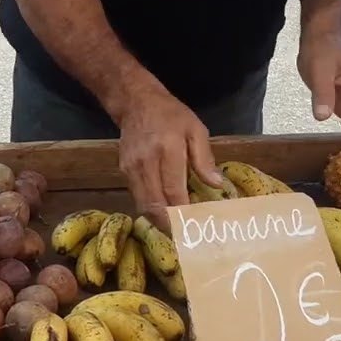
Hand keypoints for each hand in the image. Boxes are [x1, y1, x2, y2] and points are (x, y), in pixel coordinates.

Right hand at [115, 80, 224, 231]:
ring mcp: (132, 168)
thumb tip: (217, 185)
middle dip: (170, 224)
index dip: (184, 212)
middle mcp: (146, 162)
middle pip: (155, 204)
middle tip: (186, 237)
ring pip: (143, 204)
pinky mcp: (124, 171)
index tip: (196, 227)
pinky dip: (150, 208)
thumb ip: (204, 159)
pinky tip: (163, 213)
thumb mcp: (195, 130)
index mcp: (168, 150)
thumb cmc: (171, 115)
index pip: (173, 191)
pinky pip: (137, 196)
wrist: (136, 103)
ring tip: (176, 230)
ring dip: (159, 220)